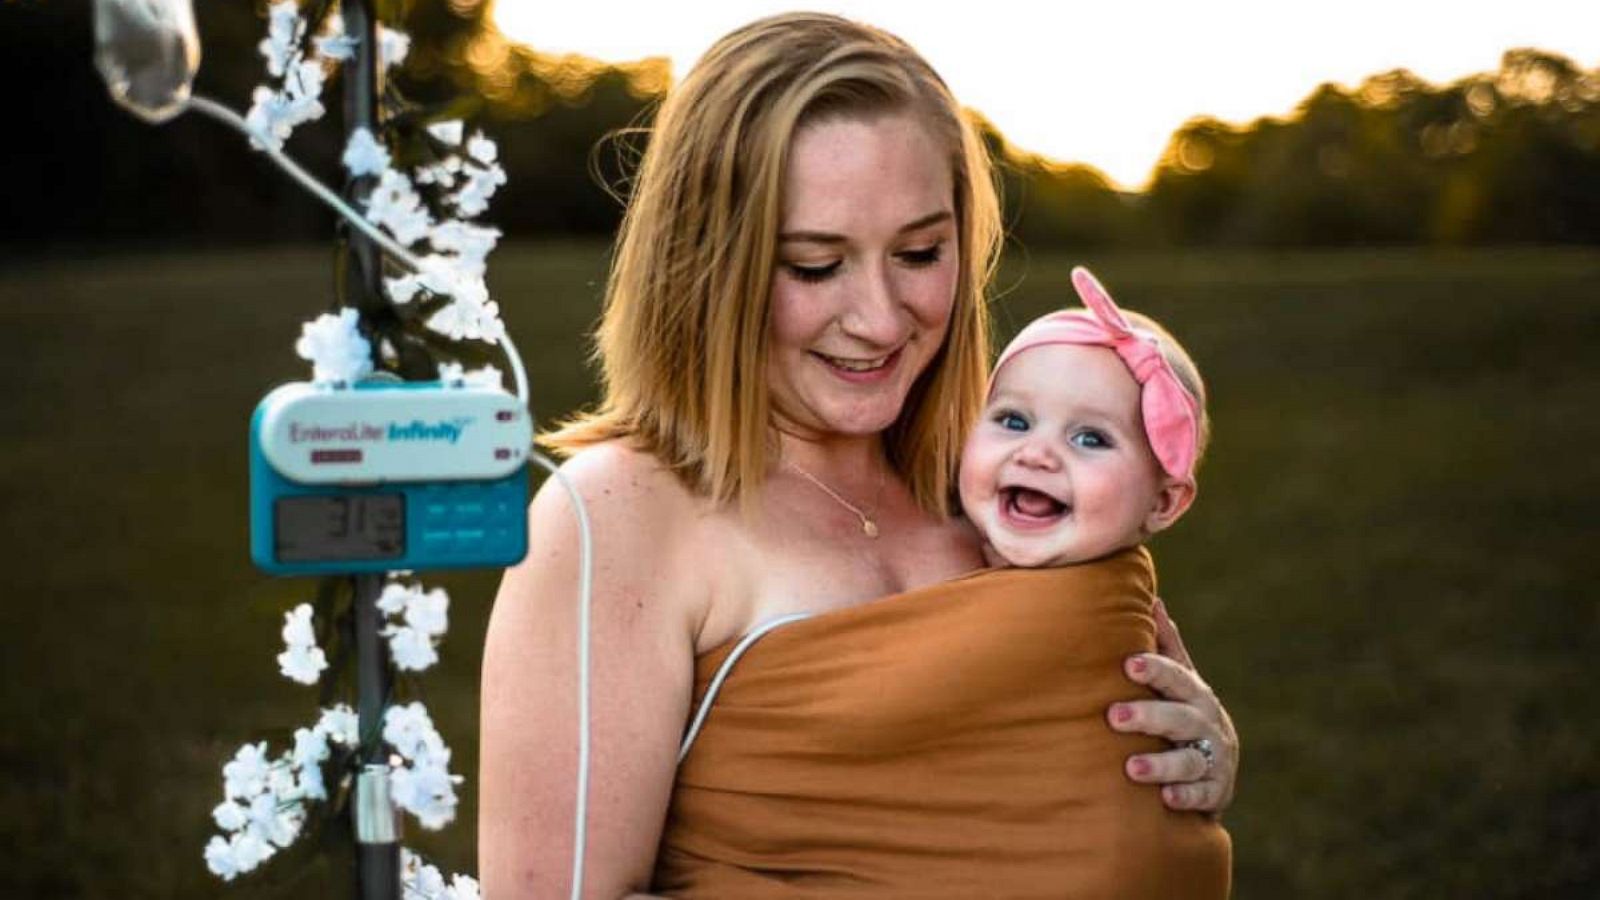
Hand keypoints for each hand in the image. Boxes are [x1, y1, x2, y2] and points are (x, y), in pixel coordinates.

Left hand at [1107, 597, 1238, 815]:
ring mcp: (1213, 760)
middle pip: (1180, 717)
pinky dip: (1185, 797)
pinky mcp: (1215, 793)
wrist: (1214, 772)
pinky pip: (1202, 796)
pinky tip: (1165, 798)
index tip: (1128, 664)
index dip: (1154, 669)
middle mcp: (1205, 723)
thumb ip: (1167, 646)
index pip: (1175, 677)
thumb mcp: (1179, 682)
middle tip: (1113, 716)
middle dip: (1148, 716)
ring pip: (1190, 761)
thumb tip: (1153, 598)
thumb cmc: (1182, 715)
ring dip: (1162, 763)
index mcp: (1193, 693)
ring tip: (1132, 767)